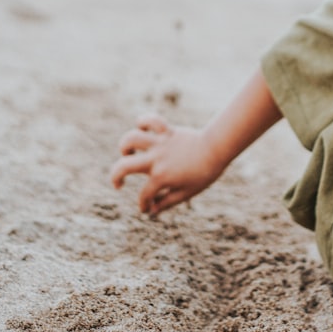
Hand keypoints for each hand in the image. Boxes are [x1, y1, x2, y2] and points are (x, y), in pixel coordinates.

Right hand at [111, 114, 226, 214]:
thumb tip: (152, 211)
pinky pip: (151, 121)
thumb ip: (167, 202)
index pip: (144, 195)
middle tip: (119, 184)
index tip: (147, 208)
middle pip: (123, 166)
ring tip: (128, 153)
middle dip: (115, 177)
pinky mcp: (166, 131)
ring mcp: (160, 144)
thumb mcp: (187, 193)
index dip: (144, 205)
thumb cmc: (204, 173)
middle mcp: (156, 160)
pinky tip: (142, 128)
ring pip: (131, 139)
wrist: (217, 149)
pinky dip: (144, 121)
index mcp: (161, 178)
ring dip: (125, 146)